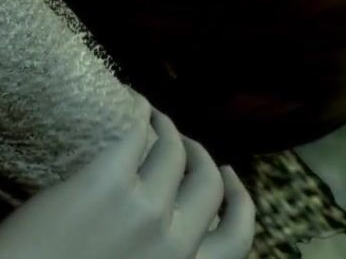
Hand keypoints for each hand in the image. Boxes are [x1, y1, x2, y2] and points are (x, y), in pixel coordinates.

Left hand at [0, 105, 254, 258]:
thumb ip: (152, 257)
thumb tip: (162, 227)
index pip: (238, 238)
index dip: (239, 202)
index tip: (230, 178)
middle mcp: (176, 246)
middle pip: (210, 187)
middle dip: (202, 157)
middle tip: (185, 141)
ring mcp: (144, 211)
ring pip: (174, 154)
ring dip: (170, 128)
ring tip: (153, 116)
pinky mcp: (105, 182)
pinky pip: (135, 134)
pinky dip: (138, 112)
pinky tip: (129, 102)